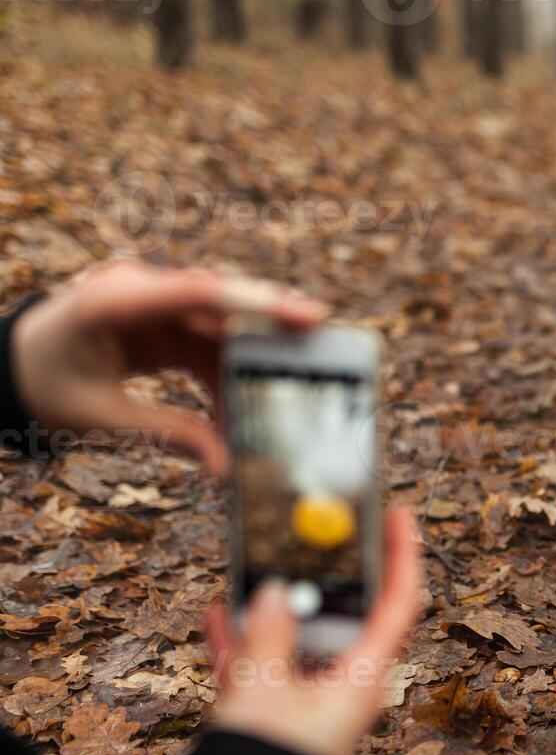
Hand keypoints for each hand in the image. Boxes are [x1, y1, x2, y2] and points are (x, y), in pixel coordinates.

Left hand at [12, 260, 325, 474]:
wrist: (12, 364)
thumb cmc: (45, 383)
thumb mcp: (99, 416)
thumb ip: (168, 433)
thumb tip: (227, 465)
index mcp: (114, 300)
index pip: (197, 292)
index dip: (256, 302)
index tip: (306, 314)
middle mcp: (141, 289)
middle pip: (221, 299)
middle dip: (274, 319)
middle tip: (325, 336)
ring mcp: (154, 301)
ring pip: (223, 322)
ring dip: (254, 357)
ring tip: (290, 385)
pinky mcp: (164, 320)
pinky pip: (210, 340)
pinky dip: (230, 371)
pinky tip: (246, 400)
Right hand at [203, 507, 423, 754]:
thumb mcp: (264, 689)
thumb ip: (269, 634)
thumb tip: (275, 590)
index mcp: (365, 676)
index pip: (398, 604)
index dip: (402, 557)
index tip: (398, 515)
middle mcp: (348, 684)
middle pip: (344, 615)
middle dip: (322, 578)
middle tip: (308, 538)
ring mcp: (314, 698)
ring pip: (300, 637)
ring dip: (275, 607)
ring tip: (252, 567)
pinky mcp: (282, 713)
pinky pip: (269, 665)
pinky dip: (246, 641)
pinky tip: (217, 614)